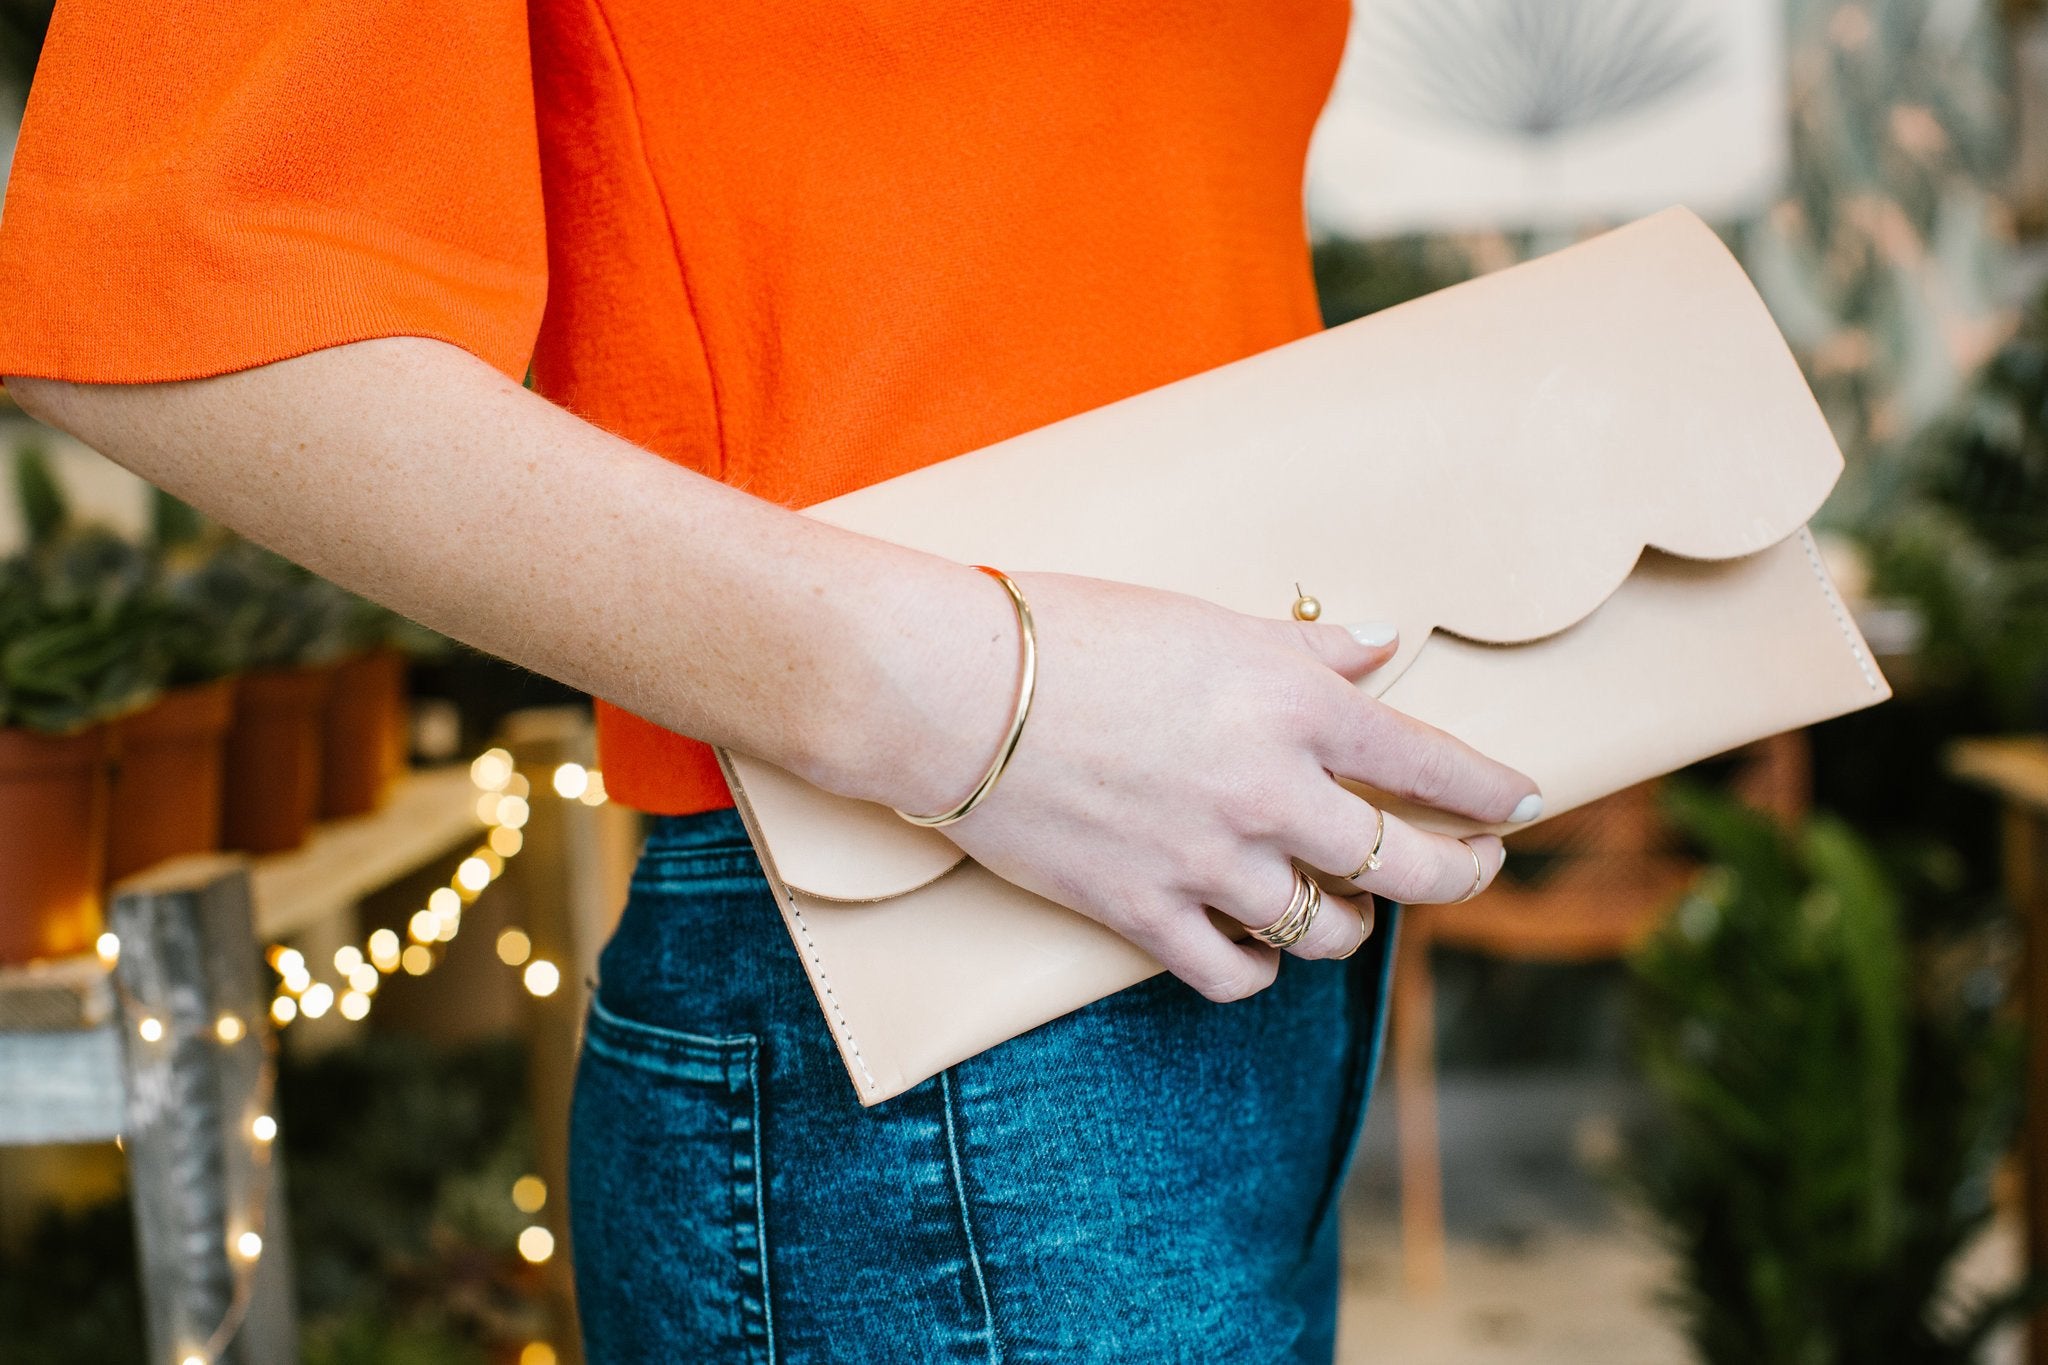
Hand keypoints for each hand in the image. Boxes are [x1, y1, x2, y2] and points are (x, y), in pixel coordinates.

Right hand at [894, 570, 1539, 1002]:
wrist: (954, 690)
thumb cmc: (1071, 632)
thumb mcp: (1203, 619)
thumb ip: (1303, 646)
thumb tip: (1380, 644)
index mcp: (1294, 704)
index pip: (1432, 763)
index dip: (1493, 792)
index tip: (1522, 804)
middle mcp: (1270, 791)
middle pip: (1406, 865)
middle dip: (1459, 871)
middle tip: (1471, 866)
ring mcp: (1209, 862)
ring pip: (1328, 932)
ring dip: (1352, 926)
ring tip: (1349, 912)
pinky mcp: (1144, 912)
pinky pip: (1234, 975)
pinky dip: (1260, 971)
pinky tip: (1259, 953)